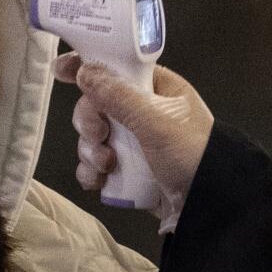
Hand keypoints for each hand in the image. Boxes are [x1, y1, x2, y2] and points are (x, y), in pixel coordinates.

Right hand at [54, 52, 212, 222]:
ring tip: (107, 166)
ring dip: (91, 150)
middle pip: (97, 103)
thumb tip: (86, 71)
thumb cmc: (193, 155)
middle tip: (99, 134)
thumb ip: (119, 97)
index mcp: (157, 88)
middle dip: (90, 121)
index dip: (89, 66)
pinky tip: (98, 180)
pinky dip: (93, 171)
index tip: (63, 72)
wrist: (209, 205)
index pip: (118, 67)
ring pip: (94, 135)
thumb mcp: (156, 123)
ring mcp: (135, 141)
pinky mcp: (128, 169)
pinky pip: (97, 163)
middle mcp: (144, 111)